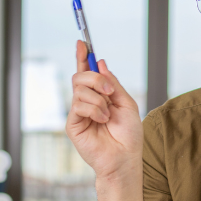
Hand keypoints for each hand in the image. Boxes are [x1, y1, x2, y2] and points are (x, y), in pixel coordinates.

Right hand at [66, 40, 143, 179]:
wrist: (124, 158)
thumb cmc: (128, 135)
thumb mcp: (126, 103)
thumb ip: (112, 83)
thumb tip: (101, 63)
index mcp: (99, 95)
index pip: (87, 72)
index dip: (83, 57)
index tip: (82, 42)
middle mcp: (87, 102)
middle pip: (80, 76)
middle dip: (95, 78)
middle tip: (109, 91)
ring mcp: (78, 113)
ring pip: (79, 89)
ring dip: (98, 100)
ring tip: (107, 116)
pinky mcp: (73, 124)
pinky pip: (78, 105)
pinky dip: (94, 110)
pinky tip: (102, 121)